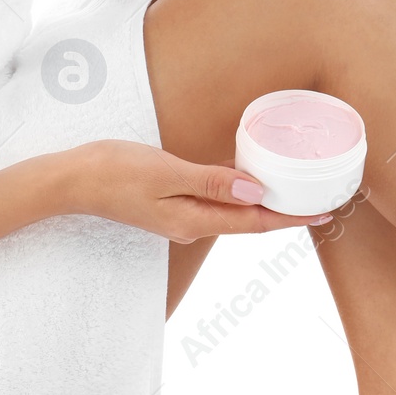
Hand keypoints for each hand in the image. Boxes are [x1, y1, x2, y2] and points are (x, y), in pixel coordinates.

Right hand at [67, 139, 327, 242]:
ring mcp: (182, 216)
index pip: (255, 222)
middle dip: (286, 213)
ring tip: (296, 190)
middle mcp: (192, 224)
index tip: (323, 212)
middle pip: (250, 221)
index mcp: (194, 219)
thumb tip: (255, 191)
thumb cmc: (114, 171)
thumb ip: (211, 181)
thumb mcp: (166, 171)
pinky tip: (252, 180)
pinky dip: (240, 194)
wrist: (72, 181)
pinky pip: (217, 203)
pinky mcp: (173, 204)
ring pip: (235, 213)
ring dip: (266, 205)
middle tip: (321, 198)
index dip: (291, 218)